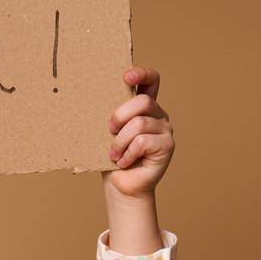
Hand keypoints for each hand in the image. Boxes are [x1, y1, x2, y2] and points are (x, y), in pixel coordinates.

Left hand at [102, 67, 173, 199]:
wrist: (122, 186)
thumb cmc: (113, 157)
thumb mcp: (108, 132)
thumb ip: (111, 115)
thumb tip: (92, 99)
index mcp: (145, 106)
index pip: (151, 80)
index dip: (141, 74)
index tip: (125, 77)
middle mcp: (158, 114)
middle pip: (143, 102)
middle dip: (120, 115)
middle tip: (109, 130)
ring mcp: (165, 129)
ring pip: (139, 124)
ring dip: (120, 141)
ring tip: (114, 154)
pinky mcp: (167, 146)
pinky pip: (142, 142)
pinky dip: (128, 154)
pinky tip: (124, 162)